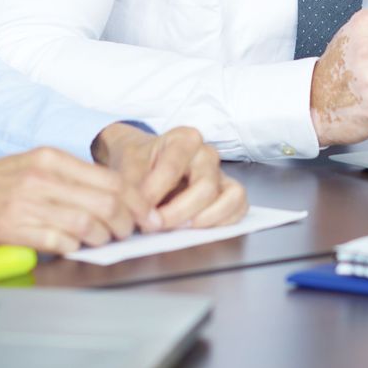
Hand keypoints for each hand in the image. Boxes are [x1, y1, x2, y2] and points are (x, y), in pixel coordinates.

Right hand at [0, 146, 140, 255]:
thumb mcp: (31, 166)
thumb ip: (69, 180)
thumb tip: (111, 202)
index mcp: (51, 159)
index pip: (112, 180)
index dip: (137, 202)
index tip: (148, 216)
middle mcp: (42, 177)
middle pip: (107, 201)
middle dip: (128, 223)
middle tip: (131, 234)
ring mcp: (26, 202)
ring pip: (89, 222)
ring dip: (104, 238)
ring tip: (104, 242)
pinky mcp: (11, 228)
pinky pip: (60, 241)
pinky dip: (75, 248)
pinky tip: (75, 248)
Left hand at [93, 123, 248, 231]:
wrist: (144, 163)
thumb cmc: (139, 162)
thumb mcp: (128, 166)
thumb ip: (133, 187)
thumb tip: (143, 214)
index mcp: (184, 139)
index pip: (173, 167)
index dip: (155, 192)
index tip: (139, 210)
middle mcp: (207, 153)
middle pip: (205, 186)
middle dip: (179, 212)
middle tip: (155, 225)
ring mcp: (221, 173)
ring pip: (231, 196)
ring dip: (206, 218)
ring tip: (180, 229)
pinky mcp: (229, 192)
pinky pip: (239, 207)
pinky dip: (223, 222)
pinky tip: (197, 228)